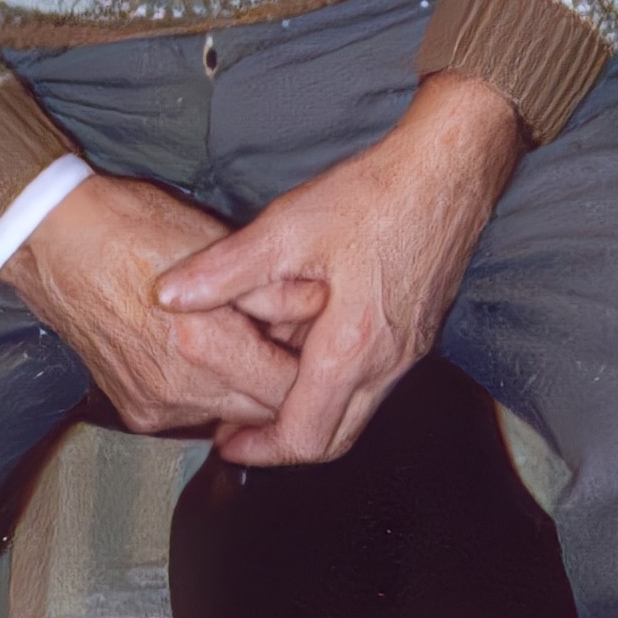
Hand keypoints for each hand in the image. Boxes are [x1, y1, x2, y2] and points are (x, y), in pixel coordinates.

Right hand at [2, 176, 304, 437]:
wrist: (54, 242)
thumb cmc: (130, 226)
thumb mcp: (213, 242)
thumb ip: (270, 290)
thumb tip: (318, 306)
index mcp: (202, 339)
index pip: (285, 386)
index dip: (310, 366)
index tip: (316, 344)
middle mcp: (178, 385)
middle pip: (262, 411)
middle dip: (281, 381)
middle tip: (286, 342)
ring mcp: (154, 405)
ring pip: (229, 417)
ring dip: (245, 389)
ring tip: (243, 342)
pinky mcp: (136, 412)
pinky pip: (192, 416)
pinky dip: (208, 393)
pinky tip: (203, 354)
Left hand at [153, 73, 523, 466]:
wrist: (449, 169)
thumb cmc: (375, 196)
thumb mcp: (289, 227)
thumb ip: (226, 268)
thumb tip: (168, 295)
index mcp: (352, 349)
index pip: (304, 436)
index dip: (258, 449)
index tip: (225, 444)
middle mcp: (387, 363)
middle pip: (334, 439)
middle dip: (282, 443)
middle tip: (240, 432)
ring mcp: (409, 350)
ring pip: (355, 410)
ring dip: (310, 410)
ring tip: (266, 386)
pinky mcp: (418, 330)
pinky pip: (373, 380)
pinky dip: (336, 382)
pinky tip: (309, 346)